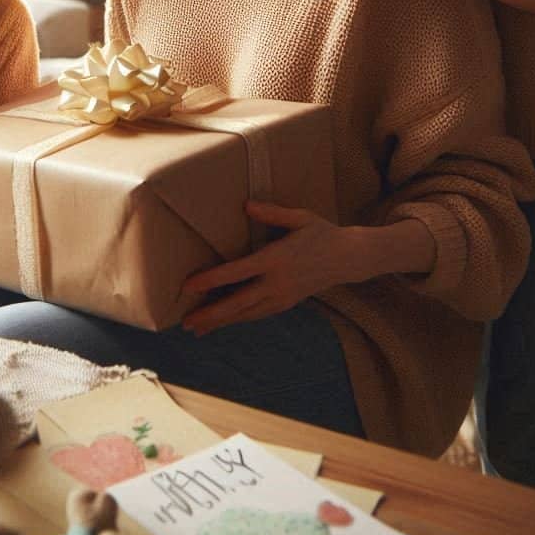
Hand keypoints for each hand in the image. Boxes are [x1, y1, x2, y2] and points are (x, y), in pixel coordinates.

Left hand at [179, 201, 343, 335]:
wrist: (349, 258)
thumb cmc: (322, 233)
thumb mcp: (300, 217)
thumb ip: (272, 213)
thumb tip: (246, 205)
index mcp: (276, 259)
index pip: (238, 272)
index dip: (212, 280)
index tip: (188, 286)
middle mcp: (278, 283)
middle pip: (239, 303)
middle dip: (211, 314)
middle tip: (186, 323)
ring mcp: (283, 297)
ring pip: (247, 314)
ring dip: (221, 322)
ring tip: (197, 329)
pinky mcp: (287, 304)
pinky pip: (258, 314)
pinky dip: (238, 319)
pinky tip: (223, 322)